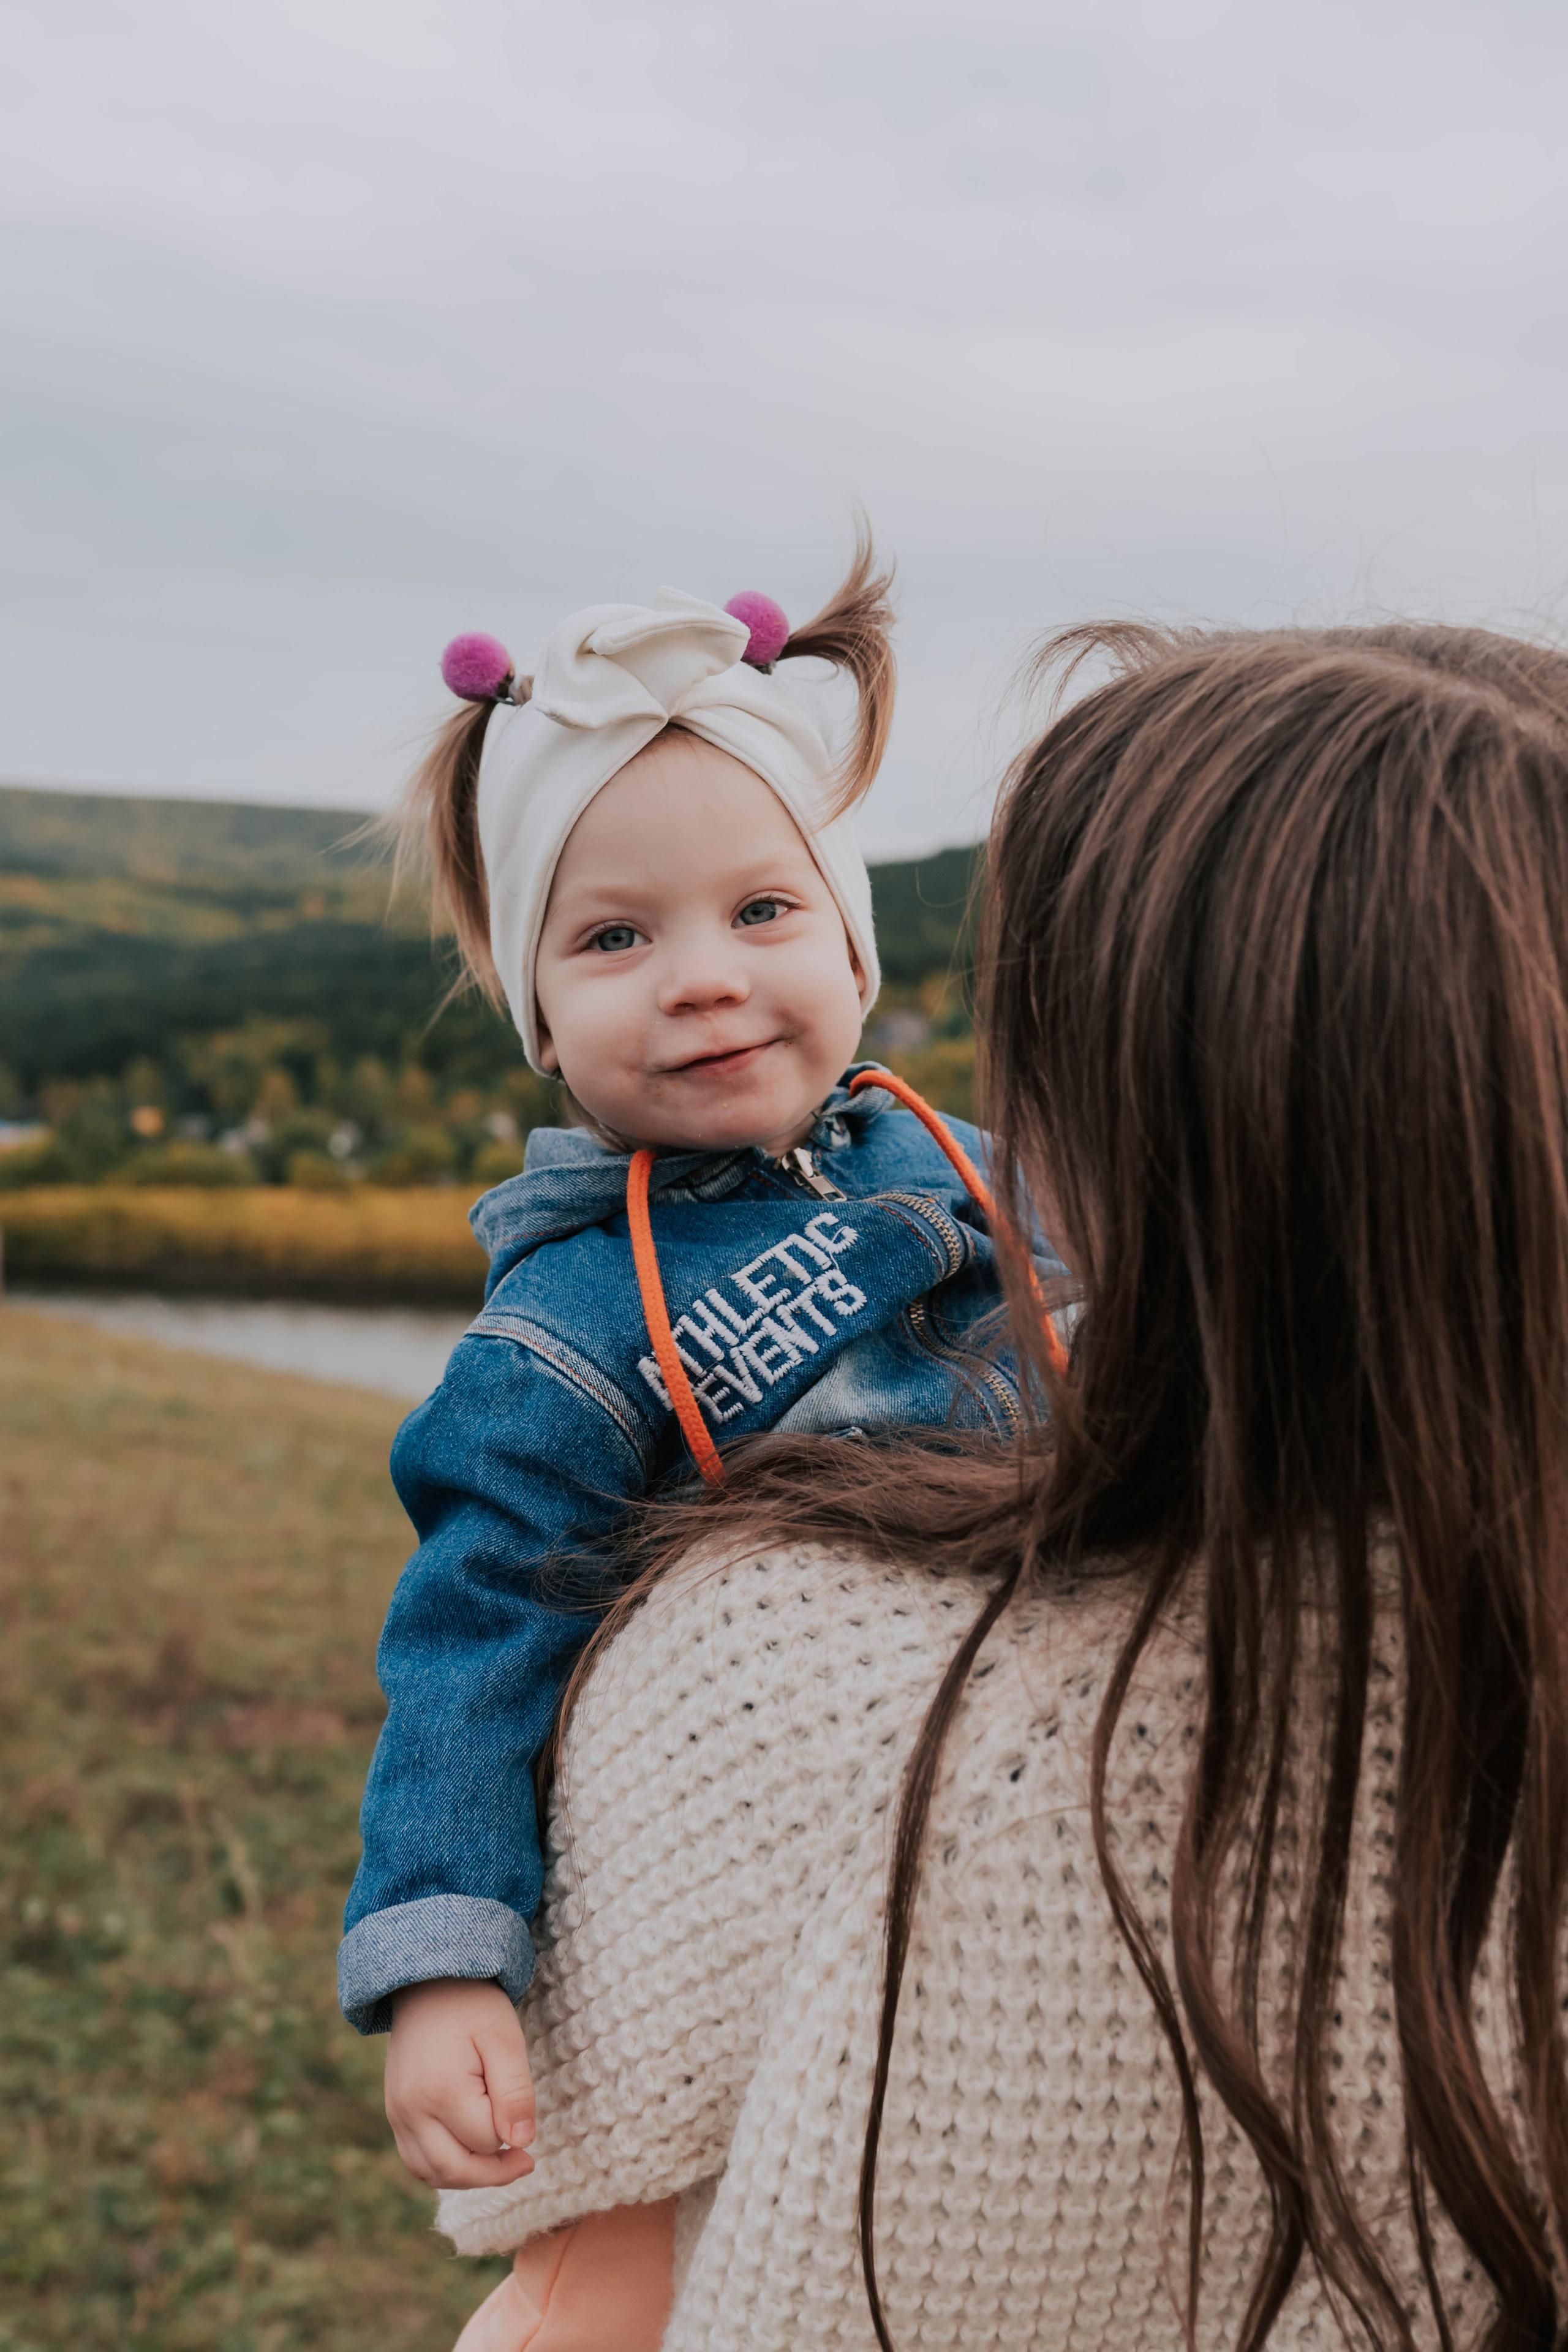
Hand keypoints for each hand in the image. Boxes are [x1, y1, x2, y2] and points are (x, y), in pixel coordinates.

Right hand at [385, 1977, 536, 2187]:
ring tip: (499, 2159)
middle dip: (494, 2174)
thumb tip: (522, 2143)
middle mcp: (411, 2110)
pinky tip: (469, 2153)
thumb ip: (515, 2093)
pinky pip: (416, 2161)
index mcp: (441, 2090)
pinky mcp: (395, 2114)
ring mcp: (397, 2114)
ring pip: (432, 2173)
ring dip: (468, 2177)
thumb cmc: (473, 2007)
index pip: (486, 2141)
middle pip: (455, 2170)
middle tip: (525, 2162)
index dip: (511, 2133)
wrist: (428, 1983)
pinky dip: (444, 2168)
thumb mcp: (505, 2039)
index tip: (521, 2109)